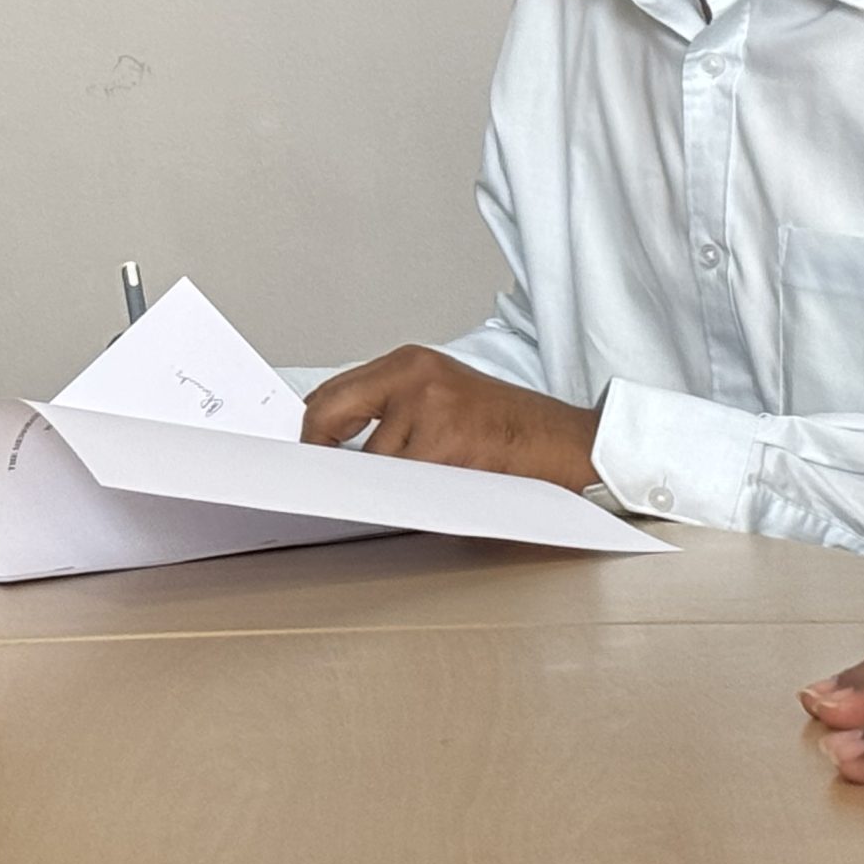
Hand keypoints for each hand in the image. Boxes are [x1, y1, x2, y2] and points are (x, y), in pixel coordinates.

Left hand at [299, 345, 599, 489]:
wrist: (565, 443)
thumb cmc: (504, 426)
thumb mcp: (440, 399)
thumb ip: (386, 410)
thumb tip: (324, 440)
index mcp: (409, 363)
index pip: (329, 393)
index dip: (308, 429)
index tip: (299, 452)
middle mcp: (414, 377)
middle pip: (328, 415)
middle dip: (318, 452)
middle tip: (321, 479)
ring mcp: (429, 411)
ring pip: (366, 462)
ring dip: (378, 486)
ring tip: (418, 484)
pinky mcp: (445, 447)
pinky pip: (400, 487)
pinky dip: (406, 500)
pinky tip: (436, 493)